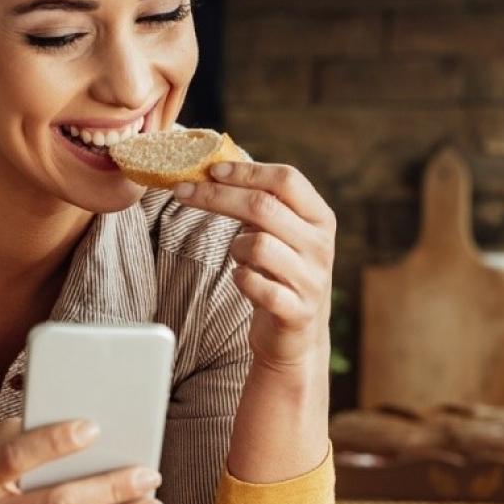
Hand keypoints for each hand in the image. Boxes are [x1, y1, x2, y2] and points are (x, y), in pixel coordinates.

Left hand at [174, 162, 336, 372]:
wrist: (297, 335)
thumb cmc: (280, 273)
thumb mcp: (281, 233)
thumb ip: (262, 203)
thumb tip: (216, 168)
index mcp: (320, 218)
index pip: (287, 179)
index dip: (246, 171)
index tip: (211, 169)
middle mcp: (321, 245)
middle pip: (264, 206)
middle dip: (217, 196)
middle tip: (183, 192)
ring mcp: (311, 279)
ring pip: (257, 244)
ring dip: (235, 247)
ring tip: (239, 256)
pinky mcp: (296, 310)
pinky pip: (254, 284)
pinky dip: (240, 278)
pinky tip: (243, 279)